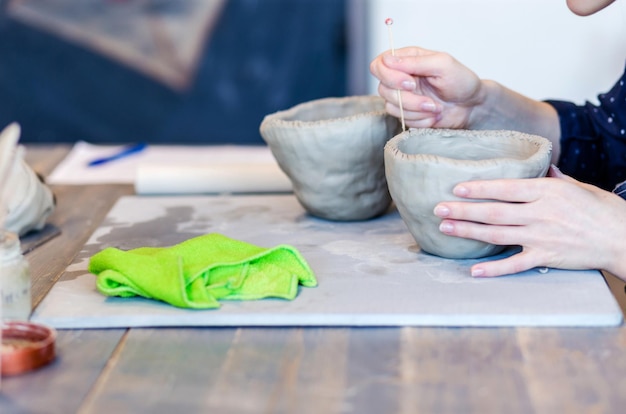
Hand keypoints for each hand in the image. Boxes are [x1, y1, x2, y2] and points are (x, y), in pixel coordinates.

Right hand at [369, 46, 484, 128]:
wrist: (472, 107)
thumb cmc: (461, 81)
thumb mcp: (442, 64)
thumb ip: (415, 61)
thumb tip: (388, 60)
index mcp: (407, 59)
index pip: (378, 64)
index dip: (389, 76)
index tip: (411, 82)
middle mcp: (400, 77)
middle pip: (383, 89)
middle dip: (407, 98)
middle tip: (429, 101)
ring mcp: (402, 96)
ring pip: (391, 106)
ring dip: (416, 110)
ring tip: (436, 107)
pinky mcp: (407, 113)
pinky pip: (402, 120)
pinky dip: (420, 120)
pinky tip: (434, 115)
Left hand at [432, 166, 625, 280]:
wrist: (624, 238)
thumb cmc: (603, 210)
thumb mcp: (580, 186)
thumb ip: (556, 178)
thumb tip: (543, 166)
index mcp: (548, 191)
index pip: (505, 187)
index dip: (479, 188)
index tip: (457, 187)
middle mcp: (541, 213)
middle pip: (494, 211)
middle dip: (463, 209)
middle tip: (438, 208)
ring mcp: (542, 236)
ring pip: (497, 234)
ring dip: (468, 231)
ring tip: (445, 227)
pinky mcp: (546, 257)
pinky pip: (515, 264)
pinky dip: (494, 269)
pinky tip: (474, 271)